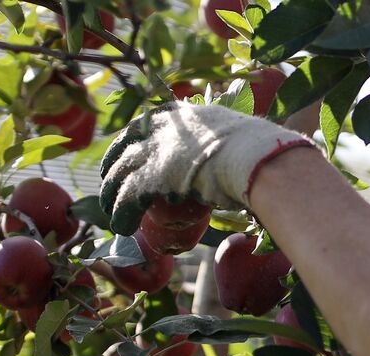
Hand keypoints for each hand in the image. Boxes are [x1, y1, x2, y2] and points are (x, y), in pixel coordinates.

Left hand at [99, 102, 313, 232]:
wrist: (257, 160)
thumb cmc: (260, 153)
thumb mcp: (240, 137)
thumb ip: (232, 144)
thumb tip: (245, 156)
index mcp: (182, 115)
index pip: (146, 124)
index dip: (133, 141)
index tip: (128, 154)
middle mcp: (162, 128)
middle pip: (125, 147)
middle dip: (114, 167)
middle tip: (109, 185)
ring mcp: (154, 151)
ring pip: (120, 174)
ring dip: (112, 195)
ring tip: (112, 215)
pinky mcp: (151, 177)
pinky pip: (126, 198)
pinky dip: (121, 214)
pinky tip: (121, 227)